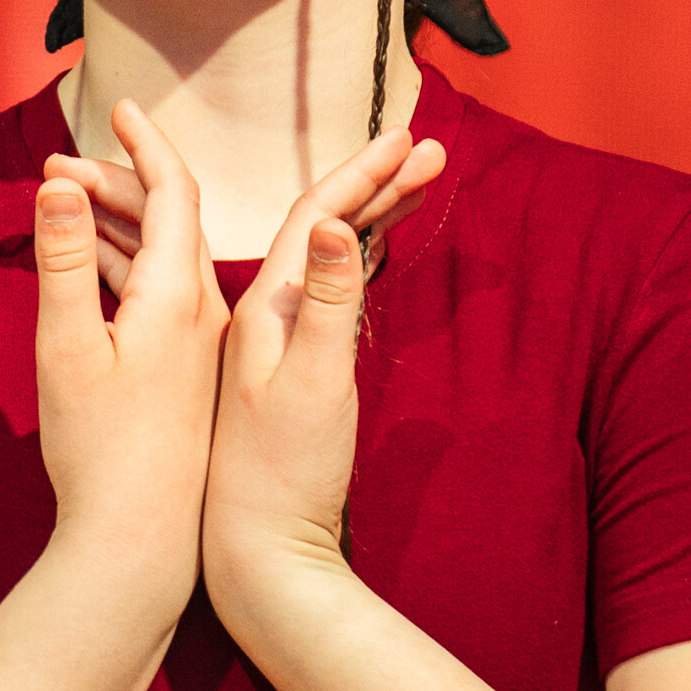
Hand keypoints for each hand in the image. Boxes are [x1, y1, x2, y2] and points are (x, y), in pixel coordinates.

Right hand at [32, 99, 227, 592]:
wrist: (147, 544)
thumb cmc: (104, 453)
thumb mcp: (67, 350)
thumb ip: (64, 262)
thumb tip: (60, 185)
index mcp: (178, 296)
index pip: (173, 193)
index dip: (145, 144)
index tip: (121, 107)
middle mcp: (201, 312)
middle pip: (168, 219)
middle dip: (116, 180)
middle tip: (59, 163)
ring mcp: (199, 345)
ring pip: (163, 258)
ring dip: (117, 223)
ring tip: (64, 200)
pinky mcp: (187, 375)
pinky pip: (161, 295)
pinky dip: (124, 267)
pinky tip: (92, 270)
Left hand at [198, 131, 446, 607]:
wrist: (256, 552)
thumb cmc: (284, 477)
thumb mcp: (314, 385)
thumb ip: (327, 303)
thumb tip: (333, 224)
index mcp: (264, 308)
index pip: (315, 214)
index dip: (365, 173)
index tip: (412, 137)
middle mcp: (264, 317)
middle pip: (319, 226)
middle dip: (375, 182)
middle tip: (433, 149)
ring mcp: (275, 345)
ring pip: (321, 258)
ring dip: (367, 215)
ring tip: (419, 184)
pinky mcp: (288, 374)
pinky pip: (323, 294)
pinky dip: (354, 262)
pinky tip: (372, 252)